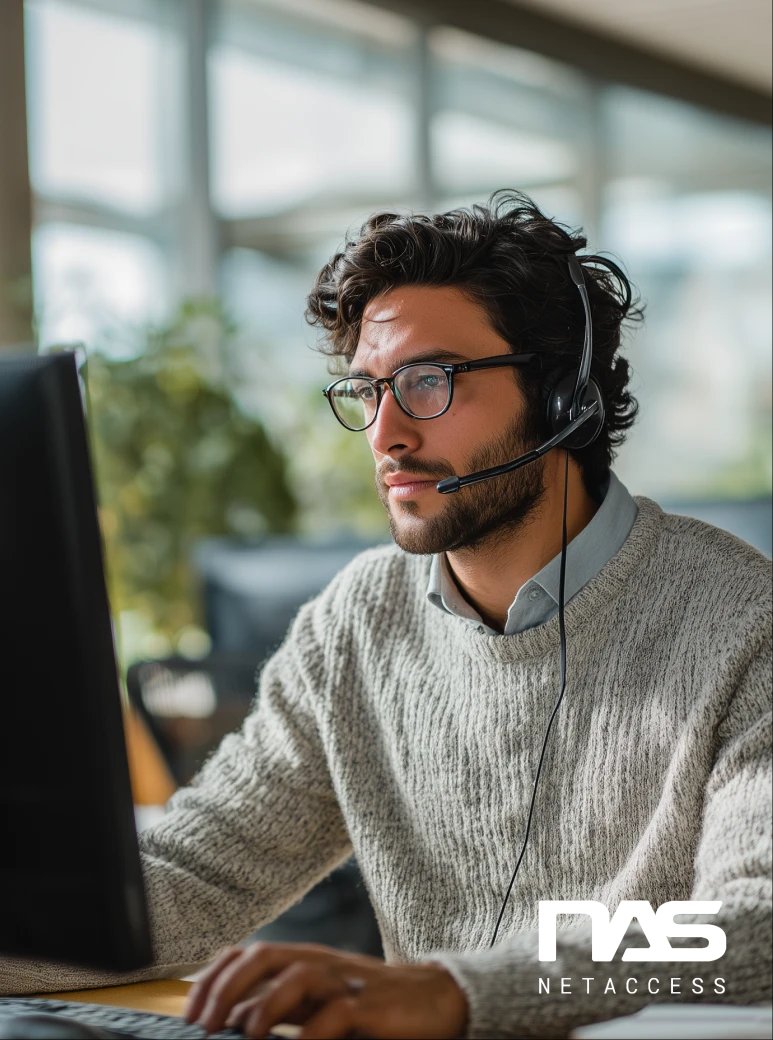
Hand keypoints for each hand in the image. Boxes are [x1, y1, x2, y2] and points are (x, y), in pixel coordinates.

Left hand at [185, 940, 468, 1038]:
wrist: (434, 1000)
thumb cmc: (370, 1006)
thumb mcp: (317, 1003)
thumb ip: (279, 1008)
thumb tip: (227, 1023)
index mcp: (301, 960)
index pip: (245, 954)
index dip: (212, 978)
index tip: (189, 1014)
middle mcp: (318, 962)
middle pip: (263, 957)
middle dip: (227, 988)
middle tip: (204, 1027)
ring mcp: (343, 981)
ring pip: (296, 975)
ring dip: (264, 1006)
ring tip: (246, 1036)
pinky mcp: (369, 1005)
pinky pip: (335, 1014)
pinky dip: (311, 1034)